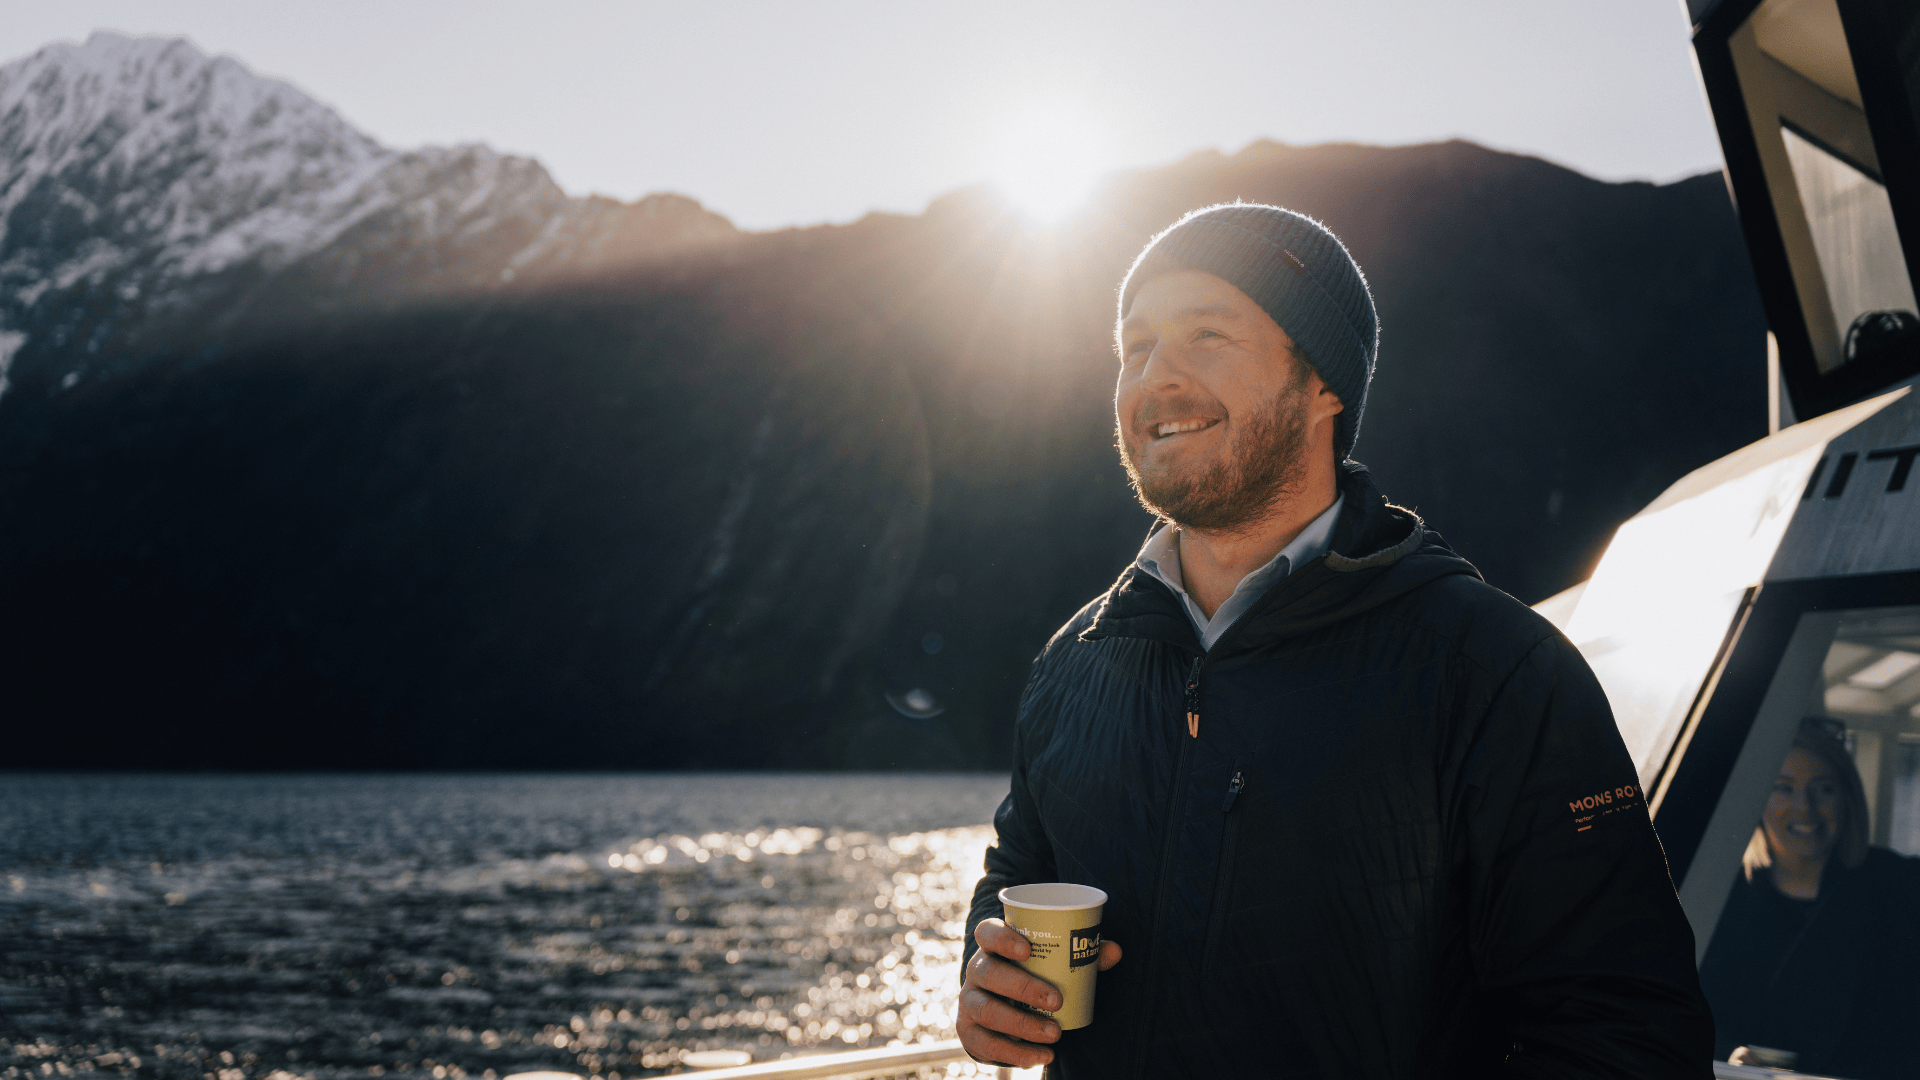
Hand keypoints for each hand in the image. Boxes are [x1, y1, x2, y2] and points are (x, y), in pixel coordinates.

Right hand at [957, 918, 1121, 1068]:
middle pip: (988, 972)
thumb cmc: (1033, 976)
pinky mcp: (969, 1032)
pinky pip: (987, 1044)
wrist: (1004, 1010)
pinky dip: (1017, 1053)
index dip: (1002, 938)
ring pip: (986, 1009)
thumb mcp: (1053, 963)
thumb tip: (1114, 951)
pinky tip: (1042, 1056)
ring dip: (1022, 1024)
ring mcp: (968, 1001)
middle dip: (1022, 987)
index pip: (987, 932)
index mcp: (993, 946)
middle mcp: (976, 970)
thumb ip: (1081, 955)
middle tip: (1056, 1000)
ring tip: (1055, 1033)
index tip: (1028, 950)